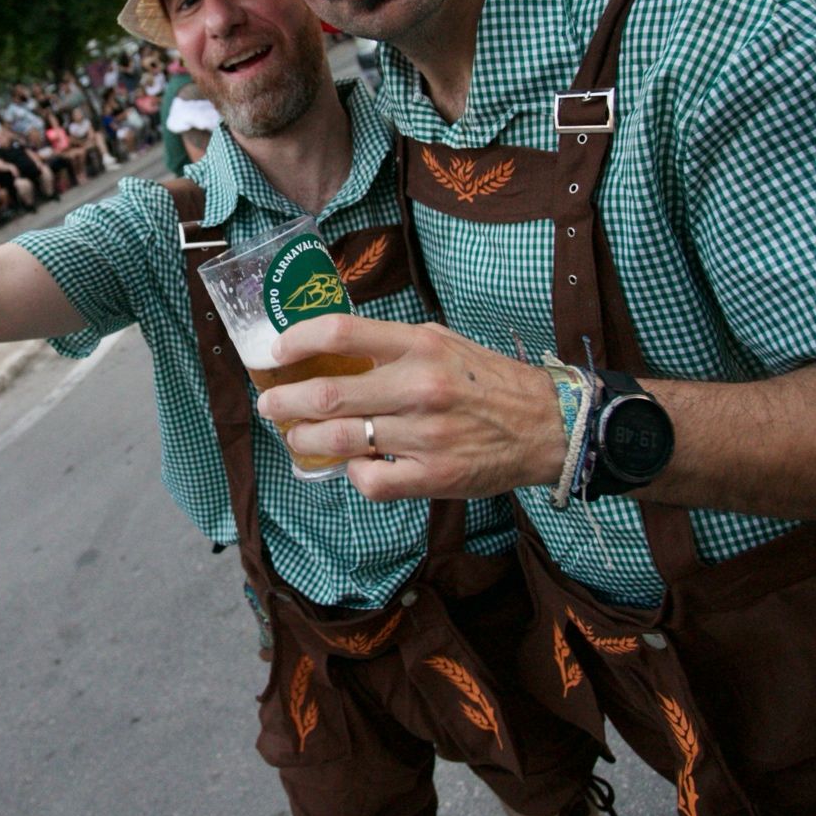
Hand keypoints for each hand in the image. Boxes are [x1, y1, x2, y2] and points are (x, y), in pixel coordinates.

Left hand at [255, 314, 567, 500]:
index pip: (341, 334)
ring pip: (340, 441)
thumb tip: (330, 352)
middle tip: (270, 405)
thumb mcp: (441, 343)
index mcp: (419, 345)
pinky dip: (353, 475)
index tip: (277, 352)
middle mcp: (420, 387)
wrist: (545, 424)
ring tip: (296, 438)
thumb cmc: (487, 381)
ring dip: (306, 441)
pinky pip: (372, 481)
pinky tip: (354, 466)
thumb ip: (390, 347)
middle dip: (284, 402)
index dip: (298, 342)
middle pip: (327, 393)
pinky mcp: (434, 477)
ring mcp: (426, 435)